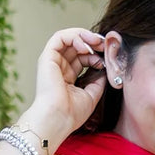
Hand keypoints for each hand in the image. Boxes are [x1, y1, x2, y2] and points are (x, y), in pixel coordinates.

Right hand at [25, 28, 107, 150]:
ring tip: (97, 42)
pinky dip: (74, 36)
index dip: (95, 54)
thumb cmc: (71, 113)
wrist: (58, 119)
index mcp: (67, 78)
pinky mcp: (47, 57)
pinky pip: (60, 37)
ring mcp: (52, 62)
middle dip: (92, 42)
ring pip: (68, 38)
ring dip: (84, 36)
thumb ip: (98, 81)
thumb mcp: (92, 95)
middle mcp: (59, 68)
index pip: (82, 58)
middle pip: (76, 47)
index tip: (107, 58)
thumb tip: (106, 69)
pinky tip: (86, 46)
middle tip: (105, 45)